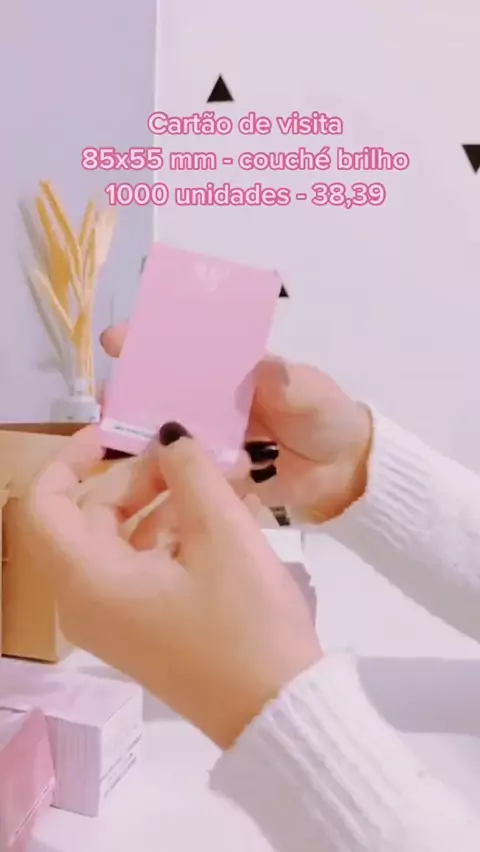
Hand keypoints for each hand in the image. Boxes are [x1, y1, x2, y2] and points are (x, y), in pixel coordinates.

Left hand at [26, 423, 320, 748]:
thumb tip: (168, 435)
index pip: (46, 505)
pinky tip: (219, 516)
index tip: (115, 432)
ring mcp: (115, 619)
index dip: (72, 458)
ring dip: (162, 503)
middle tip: (191, 453)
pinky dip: (171, 535)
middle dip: (138, 477)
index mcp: (88, 580)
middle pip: (91, 517)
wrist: (277, 711)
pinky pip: (141, 566)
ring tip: (218, 479)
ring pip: (120, 540)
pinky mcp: (143, 628)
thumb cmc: (246, 623)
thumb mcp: (222, 535)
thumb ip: (190, 472)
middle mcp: (88, 601)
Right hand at [101, 323, 372, 520]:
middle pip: (168, 391)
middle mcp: (217, 402)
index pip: (190, 351)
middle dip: (136, 390)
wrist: (344, 473)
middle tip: (110, 397)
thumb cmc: (328, 419)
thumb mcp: (310, 392)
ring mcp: (215, 439)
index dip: (154, 342)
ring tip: (118, 437)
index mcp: (236, 371)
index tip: (119, 339)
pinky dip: (171, 469)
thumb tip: (262, 363)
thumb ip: (287, 381)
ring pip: (172, 431)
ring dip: (145, 432)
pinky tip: (148, 473)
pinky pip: (189, 469)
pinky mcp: (218, 472)